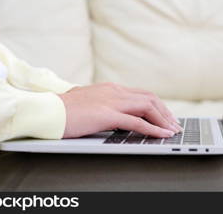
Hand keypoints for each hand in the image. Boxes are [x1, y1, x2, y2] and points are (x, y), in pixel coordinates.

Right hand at [58, 82, 182, 138]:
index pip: (142, 94)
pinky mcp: (107, 114)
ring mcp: (111, 101)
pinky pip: (136, 121)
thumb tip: (110, 114)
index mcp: (110, 88)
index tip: (165, 116)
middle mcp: (115, 91)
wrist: (47, 110)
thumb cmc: (63, 110)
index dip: (157, 106)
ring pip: (147, 107)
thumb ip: (102, 105)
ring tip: (172, 131)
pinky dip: (152, 128)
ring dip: (163, 120)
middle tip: (174, 125)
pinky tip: (160, 134)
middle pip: (150, 98)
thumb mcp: (87, 103)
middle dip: (165, 112)